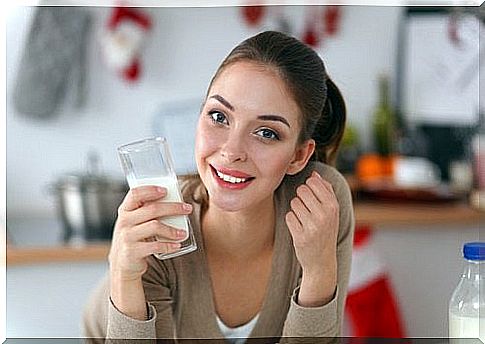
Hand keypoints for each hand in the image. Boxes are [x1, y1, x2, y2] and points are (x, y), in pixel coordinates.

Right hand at [108, 185, 192, 280]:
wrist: (123, 264)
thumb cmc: (135, 238)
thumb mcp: (135, 222)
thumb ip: (147, 211)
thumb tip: (175, 200)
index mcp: (125, 210)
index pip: (135, 194)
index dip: (150, 190)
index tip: (166, 191)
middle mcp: (124, 221)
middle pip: (151, 209)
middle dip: (173, 207)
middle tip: (187, 209)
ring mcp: (126, 237)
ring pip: (155, 226)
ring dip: (173, 229)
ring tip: (183, 233)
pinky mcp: (132, 252)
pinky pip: (155, 246)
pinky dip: (169, 245)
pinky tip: (177, 245)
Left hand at [285, 171, 338, 303]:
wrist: (322, 261)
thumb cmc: (326, 231)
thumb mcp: (332, 211)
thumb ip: (325, 191)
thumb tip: (314, 174)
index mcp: (333, 206)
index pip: (313, 182)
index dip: (308, 188)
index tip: (312, 197)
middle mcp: (324, 215)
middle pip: (302, 190)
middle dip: (301, 198)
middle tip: (307, 210)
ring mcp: (312, 227)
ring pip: (294, 203)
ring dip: (296, 210)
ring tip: (305, 220)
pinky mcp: (300, 236)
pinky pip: (289, 216)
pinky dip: (292, 221)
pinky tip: (300, 229)